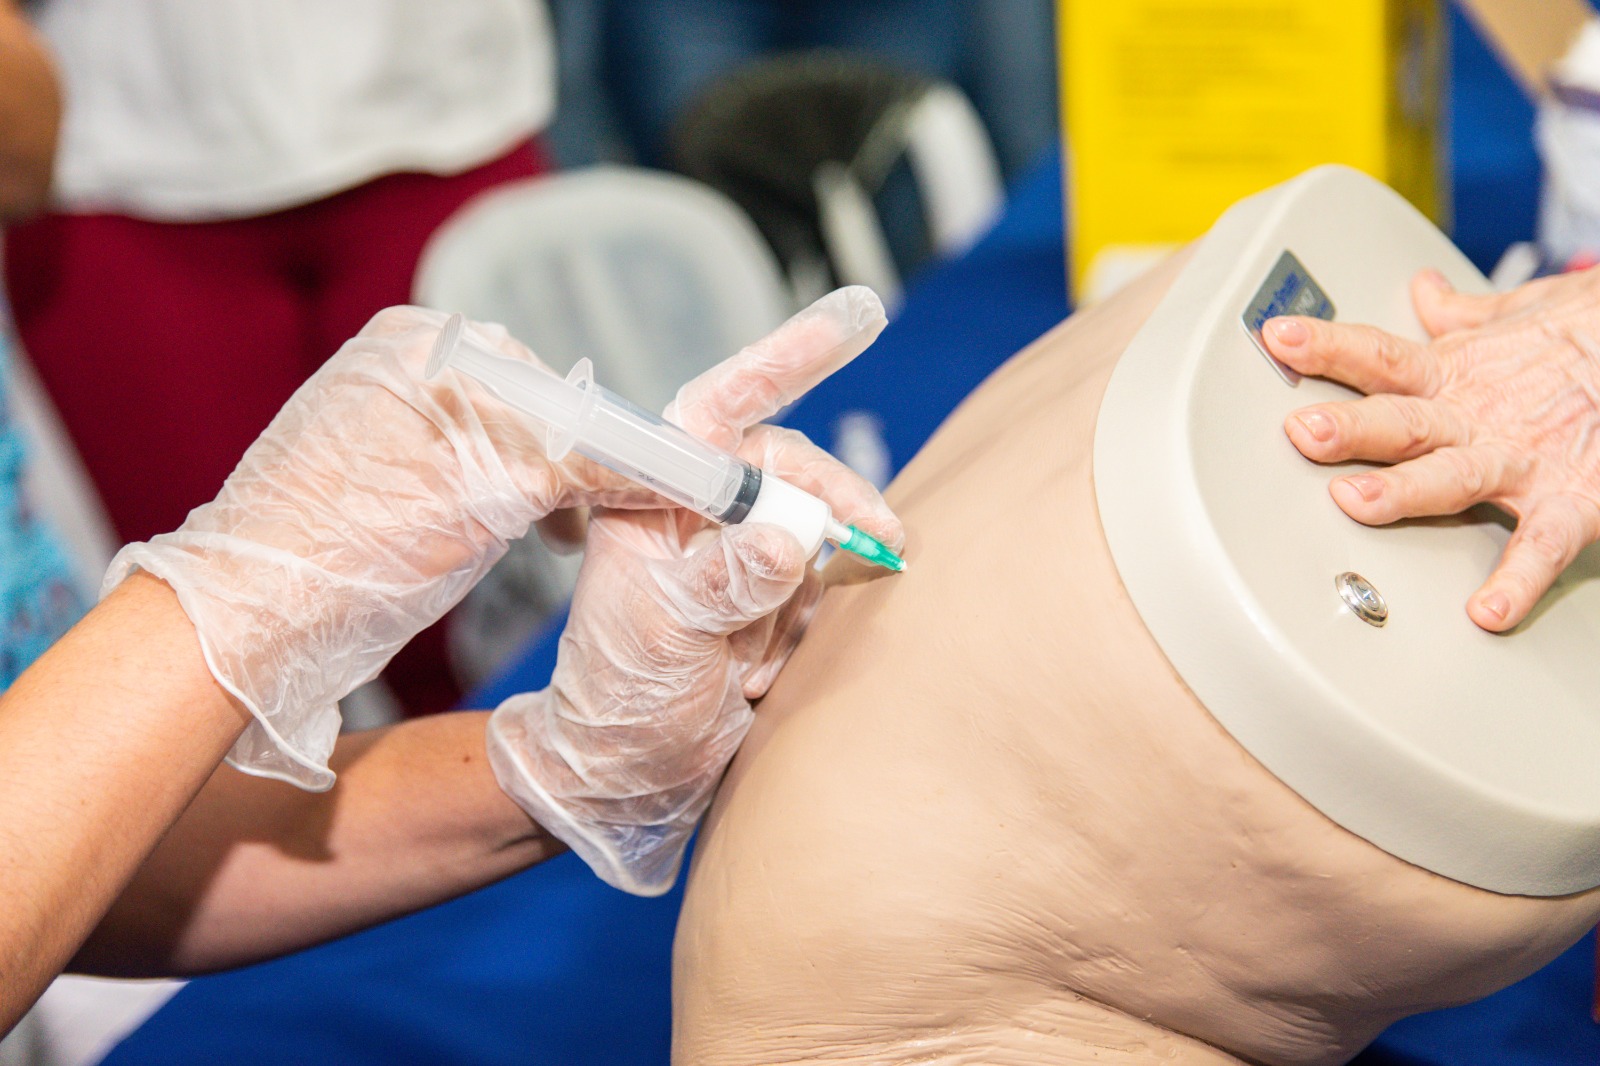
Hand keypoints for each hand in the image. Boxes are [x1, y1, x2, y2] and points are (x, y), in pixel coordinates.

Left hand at [103, 304, 741, 789]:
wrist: (251, 616)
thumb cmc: (358, 549)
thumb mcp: (492, 496)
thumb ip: (589, 465)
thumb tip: (678, 469)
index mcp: (419, 341)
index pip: (549, 381)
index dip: (603, 441)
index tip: (648, 490)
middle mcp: (399, 363)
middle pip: (530, 410)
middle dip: (572, 469)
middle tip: (597, 527)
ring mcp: (382, 414)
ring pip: (500, 445)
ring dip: (539, 493)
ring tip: (555, 541)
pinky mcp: (372, 465)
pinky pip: (463, 470)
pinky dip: (498, 505)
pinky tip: (512, 541)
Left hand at [486, 290, 902, 895]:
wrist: (631, 778)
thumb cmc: (619, 697)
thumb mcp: (663, 634)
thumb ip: (726, 581)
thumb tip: (795, 533)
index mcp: (655, 496)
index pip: (723, 409)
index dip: (789, 357)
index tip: (859, 316)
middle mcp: (701, 514)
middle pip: (792, 472)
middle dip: (837, 509)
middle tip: (881, 542)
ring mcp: (740, 556)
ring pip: (820, 532)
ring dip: (820, 589)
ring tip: (762, 655)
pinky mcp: (774, 598)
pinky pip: (827, 586)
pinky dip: (818, 626)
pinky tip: (767, 673)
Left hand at [1263, 266, 1599, 631]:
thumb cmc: (1592, 338)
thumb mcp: (1521, 317)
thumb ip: (1463, 316)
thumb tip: (1424, 293)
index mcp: (1457, 377)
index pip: (1380, 356)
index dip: (1328, 346)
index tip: (1278, 337)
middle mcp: (1479, 418)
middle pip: (1402, 421)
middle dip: (1351, 428)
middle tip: (1304, 431)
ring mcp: (1522, 461)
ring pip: (1452, 476)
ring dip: (1403, 491)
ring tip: (1357, 505)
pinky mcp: (1575, 499)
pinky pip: (1542, 545)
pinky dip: (1518, 579)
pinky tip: (1488, 610)